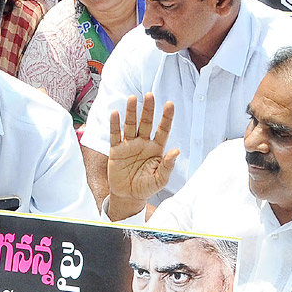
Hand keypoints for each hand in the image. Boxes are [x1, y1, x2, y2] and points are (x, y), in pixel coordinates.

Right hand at [107, 93, 177, 209]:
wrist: (128, 196)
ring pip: (131, 125)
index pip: (163, 130)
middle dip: (148, 109)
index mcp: (156, 148)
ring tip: (132, 98)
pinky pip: (115, 135)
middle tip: (150, 95)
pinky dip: (115, 124)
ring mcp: (130, 145)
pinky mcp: (117, 150)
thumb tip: (176, 151)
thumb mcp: (160, 180)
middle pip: (147, 122)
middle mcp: (143, 143)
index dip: (167, 117)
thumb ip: (168, 165)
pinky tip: (115, 113)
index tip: (170, 104)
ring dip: (131, 112)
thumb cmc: (146, 187)